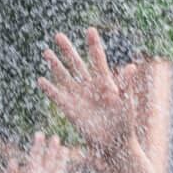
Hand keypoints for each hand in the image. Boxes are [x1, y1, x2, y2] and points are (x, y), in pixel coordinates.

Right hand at [38, 29, 140, 159]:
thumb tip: (132, 66)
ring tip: (47, 52)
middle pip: (77, 64)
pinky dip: (49, 89)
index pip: (98, 60)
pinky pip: (57, 96)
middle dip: (68, 50)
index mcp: (105, 83)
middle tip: (58, 35)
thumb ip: (126, 84)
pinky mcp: (70, 109)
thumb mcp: (127, 102)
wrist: (115, 143)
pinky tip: (41, 80)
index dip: (94, 45)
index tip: (90, 30)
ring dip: (55, 65)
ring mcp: (79, 96)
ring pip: (64, 76)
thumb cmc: (125, 123)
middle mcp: (90, 87)